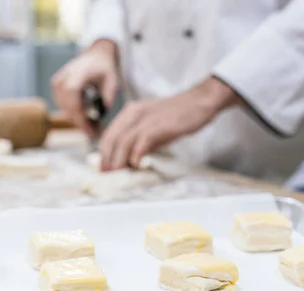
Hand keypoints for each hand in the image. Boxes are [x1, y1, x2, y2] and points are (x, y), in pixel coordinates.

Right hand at [52, 40, 119, 135]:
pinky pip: (63, 105)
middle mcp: (64, 77)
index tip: (91, 131)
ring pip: (65, 108)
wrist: (96, 56)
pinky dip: (74, 113)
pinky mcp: (55, 86)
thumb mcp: (113, 82)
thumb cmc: (105, 69)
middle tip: (96, 132)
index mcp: (78, 74)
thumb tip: (101, 116)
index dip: (80, 119)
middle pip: (68, 107)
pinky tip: (86, 116)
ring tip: (94, 124)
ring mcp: (57, 82)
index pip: (73, 101)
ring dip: (78, 119)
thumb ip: (108, 98)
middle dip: (82, 123)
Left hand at [100, 77, 240, 169]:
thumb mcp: (153, 126)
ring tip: (118, 173)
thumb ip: (140, 140)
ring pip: (123, 142)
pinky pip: (141, 142)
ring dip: (119, 161)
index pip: (109, 134)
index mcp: (130, 111)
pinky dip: (136, 155)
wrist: (199, 101)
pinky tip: (136, 165)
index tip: (104, 167)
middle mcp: (134, 113)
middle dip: (107, 159)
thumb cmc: (178, 114)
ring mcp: (145, 119)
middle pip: (112, 139)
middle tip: (108, 174)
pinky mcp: (158, 126)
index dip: (104, 153)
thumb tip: (130, 159)